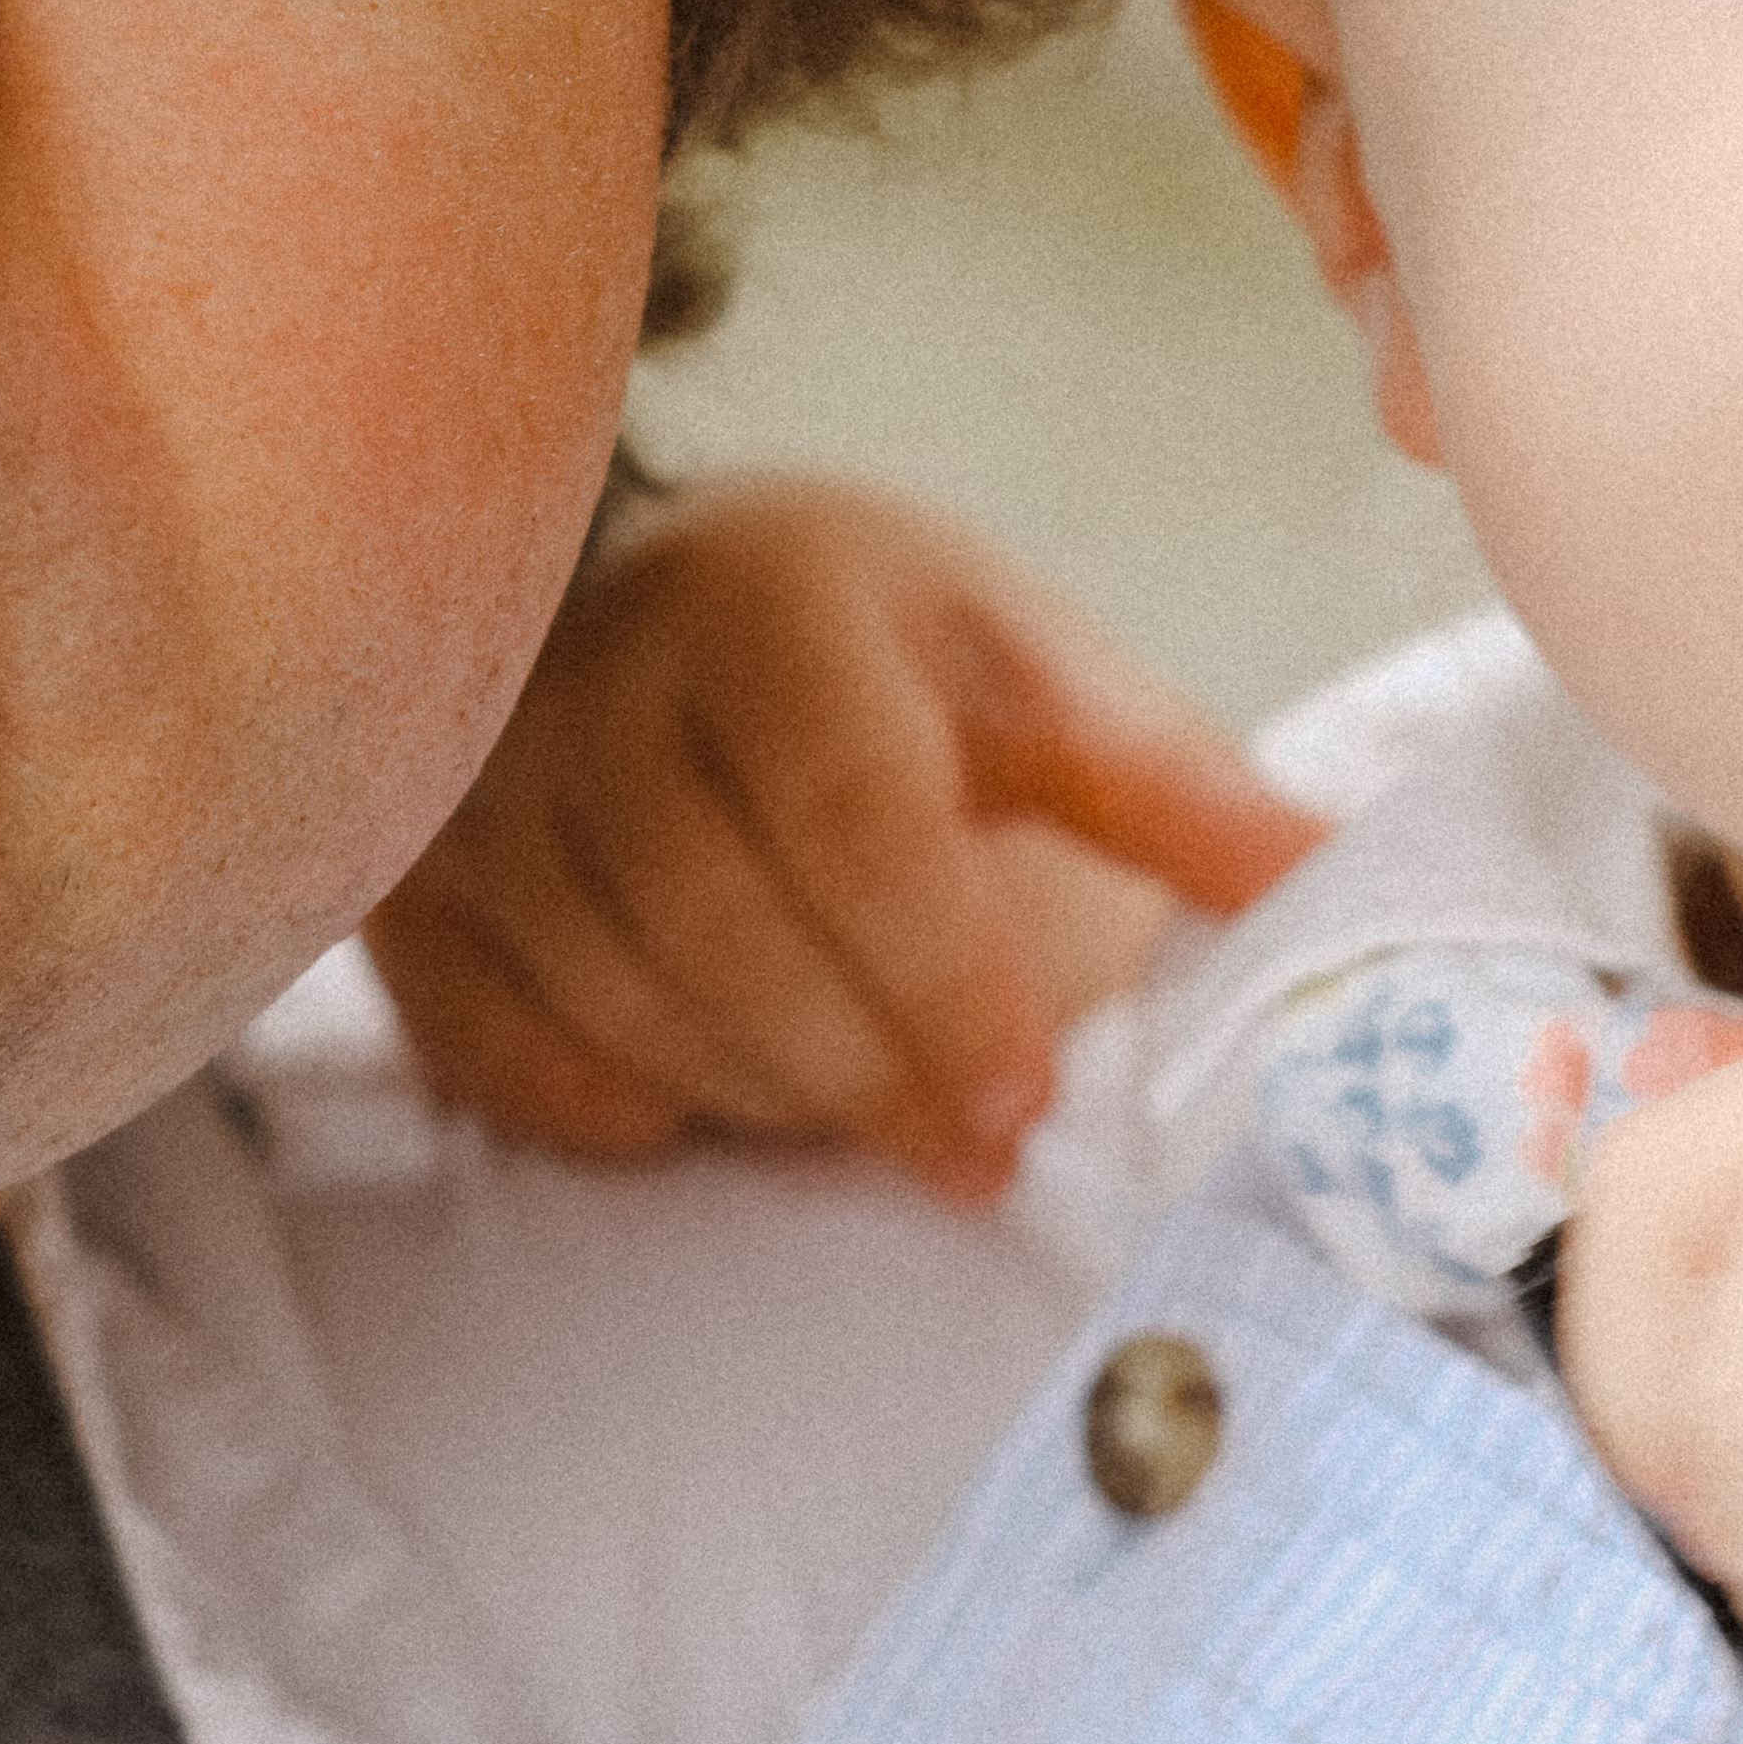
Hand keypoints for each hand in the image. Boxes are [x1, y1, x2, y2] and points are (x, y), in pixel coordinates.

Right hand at [365, 472, 1323, 1202]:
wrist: (671, 599)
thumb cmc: (884, 654)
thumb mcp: (1036, 678)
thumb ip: (1166, 786)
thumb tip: (1328, 877)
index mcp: (774, 590)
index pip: (843, 798)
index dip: (933, 969)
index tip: (1019, 1098)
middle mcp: (600, 665)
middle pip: (718, 919)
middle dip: (865, 1066)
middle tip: (978, 1153)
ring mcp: (482, 775)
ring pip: (613, 994)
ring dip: (763, 1094)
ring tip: (878, 1118)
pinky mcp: (415, 879)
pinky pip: (500, 1044)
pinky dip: (617, 1101)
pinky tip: (710, 1097)